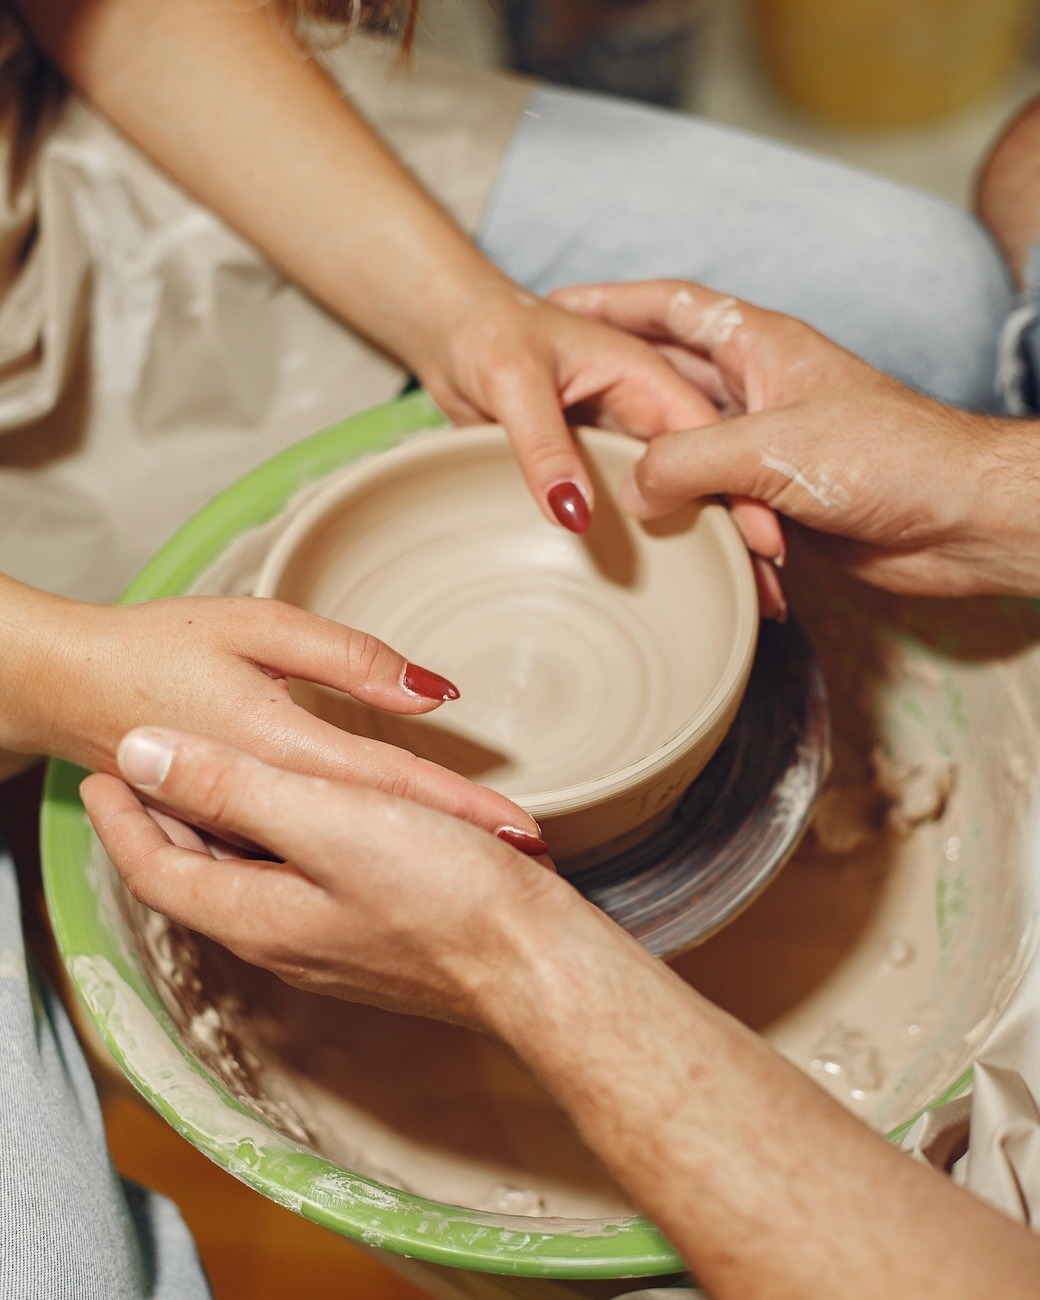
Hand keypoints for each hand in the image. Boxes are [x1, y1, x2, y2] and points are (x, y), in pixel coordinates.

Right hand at [3, 578, 542, 845]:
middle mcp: (264, 812)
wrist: (64, 687)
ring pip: (342, 863)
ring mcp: (243, 840)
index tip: (521, 827)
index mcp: (279, 750)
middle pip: (378, 838)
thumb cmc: (160, 645)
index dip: (461, 808)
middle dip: (452, 850)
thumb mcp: (258, 628)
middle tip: (523, 856)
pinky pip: (304, 867)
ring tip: (487, 869)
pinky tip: (400, 872)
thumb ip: (348, 660)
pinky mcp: (228, 845)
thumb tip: (430, 691)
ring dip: (413, 867)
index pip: (392, 786)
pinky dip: (356, 866)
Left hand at [81, 728, 564, 1025]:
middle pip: (197, 874)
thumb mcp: (326, 820)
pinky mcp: (369, 935)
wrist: (535, 962)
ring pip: (246, 877)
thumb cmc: (443, 894)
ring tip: (209, 780)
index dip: (121, 816)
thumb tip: (142, 753)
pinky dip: (274, 841)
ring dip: (218, 828)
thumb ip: (231, 786)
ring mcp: (327, 942)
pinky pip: (295, 883)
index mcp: (255, 912)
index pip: (154, 866)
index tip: (102, 770)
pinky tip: (303, 816)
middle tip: (145, 769)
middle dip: (162, 821)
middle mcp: (281, 937)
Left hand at [410, 282, 785, 610]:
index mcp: (642, 376)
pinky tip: (670, 583)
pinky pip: (627, 511)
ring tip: (740, 603)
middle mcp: (641, 413)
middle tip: (768, 597)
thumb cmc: (486, 332)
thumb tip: (576, 515)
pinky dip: (651, 545)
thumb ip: (544, 445)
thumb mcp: (513, 381)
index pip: (706, 438)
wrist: (449, 332)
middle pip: (704, 476)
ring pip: (671, 500)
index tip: (764, 545)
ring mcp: (618, 444)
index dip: (739, 489)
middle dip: (740, 532)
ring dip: (703, 547)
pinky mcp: (591, 469)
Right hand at [552, 279, 1039, 598]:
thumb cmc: (889, 458)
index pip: (669, 309)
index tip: (555, 304)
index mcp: (758, 348)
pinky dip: (677, 514)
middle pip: (662, 378)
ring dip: (640, 460)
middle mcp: (754, 390)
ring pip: (679, 445)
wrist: (957, 521)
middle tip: (549, 400)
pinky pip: (706, 500)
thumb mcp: (771, 449)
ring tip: (578, 468)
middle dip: (609, 386)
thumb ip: (688, 460)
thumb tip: (627, 489)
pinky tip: (642, 529)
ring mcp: (761, 446)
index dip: (610, 301)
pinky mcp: (771, 498)